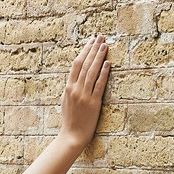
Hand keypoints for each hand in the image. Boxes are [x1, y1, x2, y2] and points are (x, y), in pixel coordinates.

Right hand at [59, 34, 110, 150]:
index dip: (84, 51)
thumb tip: (76, 77)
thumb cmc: (70, 120)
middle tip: (100, 37)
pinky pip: (99, 85)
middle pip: (84, 64)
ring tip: (105, 46)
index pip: (76, 64)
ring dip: (99, 57)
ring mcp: (84, 95)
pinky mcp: (93, 103)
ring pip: (92, 72)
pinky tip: (108, 64)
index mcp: (68, 88)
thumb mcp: (66, 102)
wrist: (72, 136)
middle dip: (93, 49)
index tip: (91, 41)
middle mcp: (75, 89)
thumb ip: (71, 89)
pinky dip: (104, 73)